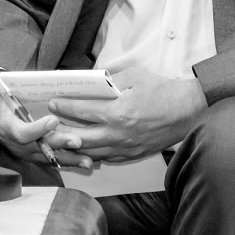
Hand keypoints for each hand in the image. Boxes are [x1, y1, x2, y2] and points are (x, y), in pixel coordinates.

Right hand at [0, 73, 90, 167]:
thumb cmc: (0, 97)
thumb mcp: (4, 90)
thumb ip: (24, 89)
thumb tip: (53, 79)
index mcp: (5, 125)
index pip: (21, 132)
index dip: (37, 129)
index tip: (53, 120)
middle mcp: (14, 143)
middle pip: (38, 148)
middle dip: (59, 145)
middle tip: (77, 141)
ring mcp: (23, 152)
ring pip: (47, 158)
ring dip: (68, 159)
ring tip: (87, 161)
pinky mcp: (32, 155)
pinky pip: (50, 160)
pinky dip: (68, 161)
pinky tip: (85, 162)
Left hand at [49, 69, 207, 162]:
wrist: (187, 111)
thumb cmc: (162, 91)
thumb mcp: (135, 77)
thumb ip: (111, 80)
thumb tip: (93, 81)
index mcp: (117, 112)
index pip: (82, 111)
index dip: (64, 107)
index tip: (52, 103)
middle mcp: (117, 133)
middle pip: (79, 137)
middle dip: (60, 132)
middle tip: (48, 127)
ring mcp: (125, 147)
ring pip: (90, 152)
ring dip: (73, 147)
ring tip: (61, 140)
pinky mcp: (132, 154)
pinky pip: (106, 158)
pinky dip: (92, 154)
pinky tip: (85, 148)